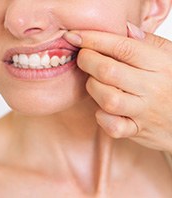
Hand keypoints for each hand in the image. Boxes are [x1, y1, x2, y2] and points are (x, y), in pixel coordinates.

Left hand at [64, 22, 171, 152]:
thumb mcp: (168, 56)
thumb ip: (146, 42)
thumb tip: (122, 28)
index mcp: (159, 64)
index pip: (122, 47)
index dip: (94, 39)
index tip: (76, 36)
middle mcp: (151, 88)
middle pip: (109, 71)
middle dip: (87, 61)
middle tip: (83, 57)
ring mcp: (144, 111)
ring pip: (108, 99)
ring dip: (93, 88)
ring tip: (94, 83)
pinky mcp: (137, 130)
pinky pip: (114, 127)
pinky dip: (102, 117)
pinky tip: (102, 109)